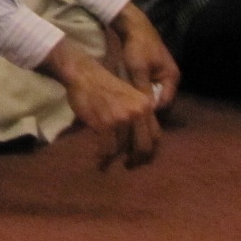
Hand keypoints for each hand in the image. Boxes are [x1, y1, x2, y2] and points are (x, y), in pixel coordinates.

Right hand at [47, 40, 158, 168]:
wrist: (84, 75)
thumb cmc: (103, 85)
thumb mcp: (129, 96)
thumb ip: (137, 114)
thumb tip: (139, 140)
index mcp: (145, 105)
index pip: (156, 136)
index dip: (150, 151)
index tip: (141, 158)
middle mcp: (138, 112)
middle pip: (144, 146)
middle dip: (136, 160)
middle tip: (128, 165)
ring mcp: (122, 118)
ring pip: (123, 148)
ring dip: (115, 158)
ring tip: (108, 162)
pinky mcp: (106, 123)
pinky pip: (108, 148)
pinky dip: (103, 157)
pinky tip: (99, 160)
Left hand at [107, 4, 180, 114]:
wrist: (133, 25)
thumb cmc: (137, 47)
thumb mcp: (139, 69)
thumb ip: (144, 89)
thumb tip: (146, 110)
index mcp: (171, 77)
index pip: (165, 102)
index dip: (152, 108)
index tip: (137, 111)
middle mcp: (169, 77)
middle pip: (159, 97)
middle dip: (147, 102)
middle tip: (132, 107)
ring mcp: (161, 73)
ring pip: (152, 91)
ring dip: (141, 94)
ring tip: (128, 99)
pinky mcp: (152, 69)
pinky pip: (147, 83)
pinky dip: (139, 86)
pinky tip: (128, 89)